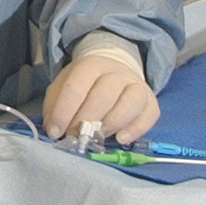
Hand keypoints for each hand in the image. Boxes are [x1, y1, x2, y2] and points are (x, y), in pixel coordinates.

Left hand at [44, 55, 159, 142]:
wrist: (113, 71)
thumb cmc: (84, 86)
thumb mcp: (62, 88)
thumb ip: (54, 106)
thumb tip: (54, 130)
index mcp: (90, 65)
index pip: (77, 86)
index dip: (64, 111)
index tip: (55, 131)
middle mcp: (116, 72)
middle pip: (104, 94)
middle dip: (87, 119)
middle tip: (76, 136)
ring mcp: (136, 85)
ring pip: (131, 102)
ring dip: (112, 123)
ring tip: (98, 137)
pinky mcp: (151, 101)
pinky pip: (149, 114)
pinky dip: (136, 129)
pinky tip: (121, 139)